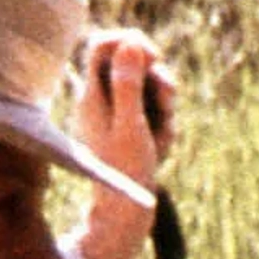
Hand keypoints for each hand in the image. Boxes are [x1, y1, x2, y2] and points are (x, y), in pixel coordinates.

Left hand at [73, 28, 174, 258]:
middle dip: (156, 77)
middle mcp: (102, 100)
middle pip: (132, 63)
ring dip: (165, 104)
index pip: (103, 44)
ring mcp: (117, 116)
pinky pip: (154, 113)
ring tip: (162, 133)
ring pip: (148, 88)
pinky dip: (164, 125)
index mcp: (92, 94)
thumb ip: (128, 84)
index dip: (130, 42)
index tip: (152, 57)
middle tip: (166, 95)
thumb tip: (130, 44)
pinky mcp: (132, 131)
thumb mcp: (130, 125)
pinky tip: (161, 147)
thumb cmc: (124, 171)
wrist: (123, 215)